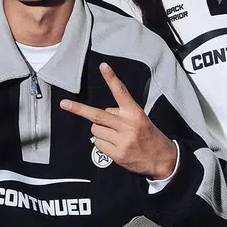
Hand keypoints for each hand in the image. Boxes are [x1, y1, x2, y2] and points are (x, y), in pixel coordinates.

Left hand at [60, 63, 176, 179]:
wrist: (162, 159)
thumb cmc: (148, 135)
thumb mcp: (139, 119)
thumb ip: (119, 114)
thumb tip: (100, 116)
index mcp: (134, 113)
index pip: (121, 92)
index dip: (111, 79)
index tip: (103, 66)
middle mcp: (127, 125)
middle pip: (97, 115)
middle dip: (78, 109)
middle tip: (64, 104)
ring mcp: (122, 140)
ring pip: (95, 129)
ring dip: (99, 130)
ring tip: (114, 135)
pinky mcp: (117, 154)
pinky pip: (98, 144)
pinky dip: (101, 143)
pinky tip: (114, 145)